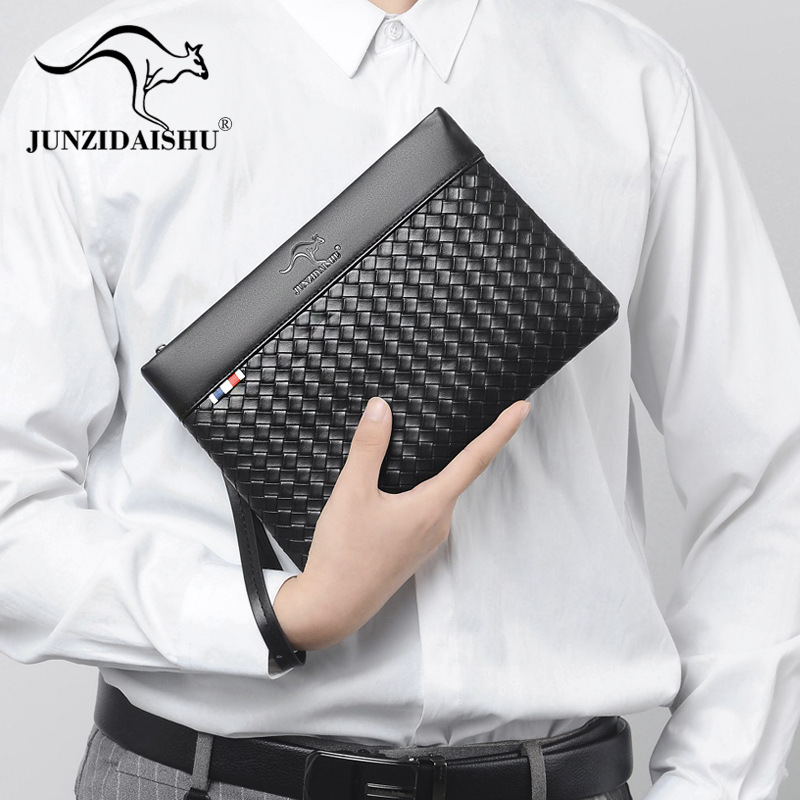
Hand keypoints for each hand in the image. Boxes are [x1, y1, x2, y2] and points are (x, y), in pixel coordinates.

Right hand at [272, 395, 530, 650]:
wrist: (331, 607)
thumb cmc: (343, 554)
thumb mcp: (351, 492)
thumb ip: (368, 447)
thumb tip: (381, 409)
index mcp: (431, 507)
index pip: (476, 459)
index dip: (501, 431)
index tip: (522, 409)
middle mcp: (438, 523)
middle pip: (459, 474)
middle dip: (467, 445)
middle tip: (472, 413)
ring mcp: (427, 539)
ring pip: (439, 492)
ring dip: (439, 469)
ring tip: (425, 444)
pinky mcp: (413, 548)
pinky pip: (426, 509)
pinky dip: (423, 488)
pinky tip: (399, 483)